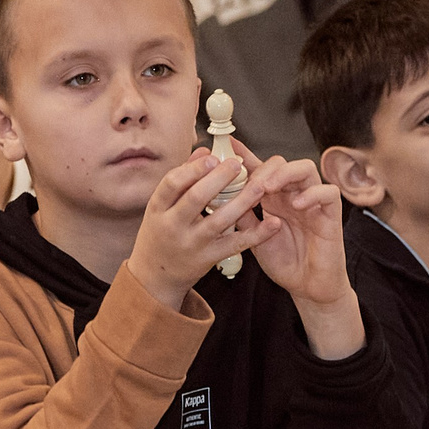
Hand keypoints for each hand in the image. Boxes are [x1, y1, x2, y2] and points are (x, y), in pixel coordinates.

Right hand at [125, 149, 274, 309]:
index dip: (193, 169)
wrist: (156, 276)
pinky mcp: (208, 259)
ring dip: (241, 202)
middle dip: (218, 179)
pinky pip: (235, 245)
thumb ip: (183, 177)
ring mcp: (191, 244)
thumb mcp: (162, 206)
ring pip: (219, 221)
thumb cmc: (161, 233)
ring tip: (259, 187)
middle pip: (195, 198)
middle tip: (236, 165)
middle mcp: (172, 226)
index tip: (212, 157)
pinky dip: (256, 234)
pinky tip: (273, 223)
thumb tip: (205, 151)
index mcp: (158, 208)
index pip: (171, 184)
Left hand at [236, 146, 363, 358]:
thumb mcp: (255, 238)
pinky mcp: (332, 215)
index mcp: (275, 198)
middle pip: (283, 163)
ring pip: (305, 169)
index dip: (247, 156)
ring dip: (285, 174)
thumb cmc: (284, 262)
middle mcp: (294, 195)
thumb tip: (220, 197)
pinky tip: (296, 204)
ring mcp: (313, 203)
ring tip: (268, 188)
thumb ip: (243, 217)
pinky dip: (313, 193)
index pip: (262, 170)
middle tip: (250, 183)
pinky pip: (329, 193)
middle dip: (264, 168)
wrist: (307, 286)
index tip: (229, 146)